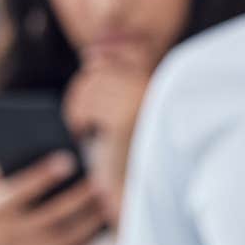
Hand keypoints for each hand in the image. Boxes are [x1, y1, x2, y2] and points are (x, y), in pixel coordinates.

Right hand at [0, 156, 103, 244]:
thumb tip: (20, 155)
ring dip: (93, 218)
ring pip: (69, 235)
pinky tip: (106, 220)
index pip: (21, 190)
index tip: (68, 159)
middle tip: (103, 179)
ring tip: (111, 199)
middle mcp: (13, 233)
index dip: (44, 175)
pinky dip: (92, 236)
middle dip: (80, 196)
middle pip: (54, 213)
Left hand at [63, 61, 152, 222]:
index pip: (122, 53)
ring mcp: (145, 100)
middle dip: (85, 91)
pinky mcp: (125, 116)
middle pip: (101, 66)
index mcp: (167, 81)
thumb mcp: (123, 108)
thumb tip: (92, 51)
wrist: (141, 194)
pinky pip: (84, 104)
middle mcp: (162, 86)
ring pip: (89, 84)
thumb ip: (114, 78)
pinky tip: (87, 135)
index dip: (100, 65)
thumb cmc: (131, 152)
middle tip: (89, 120)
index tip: (97, 85)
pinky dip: (76, 120)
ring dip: (79, 107)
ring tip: (89, 129)